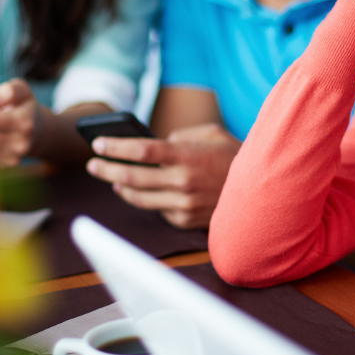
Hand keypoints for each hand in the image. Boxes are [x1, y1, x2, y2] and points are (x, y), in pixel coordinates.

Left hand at [86, 123, 240, 228]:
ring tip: (113, 179)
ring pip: (139, 198)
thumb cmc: (235, 156)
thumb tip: (158, 145)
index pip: (141, 150)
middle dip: (107, 169)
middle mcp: (183, 181)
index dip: (115, 147)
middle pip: (132, 176)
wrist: (262, 191)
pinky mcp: (186, 220)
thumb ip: (181, 136)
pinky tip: (143, 192)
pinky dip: (149, 200)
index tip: (98, 144)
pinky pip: (158, 209)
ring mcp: (184, 203)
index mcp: (187, 155)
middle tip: (93, 164)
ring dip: (121, 188)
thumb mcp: (211, 134)